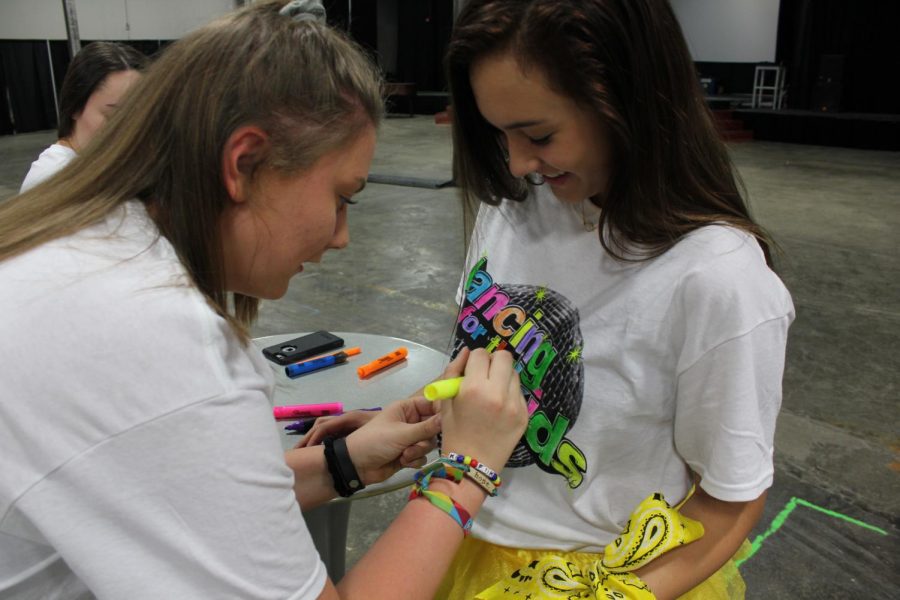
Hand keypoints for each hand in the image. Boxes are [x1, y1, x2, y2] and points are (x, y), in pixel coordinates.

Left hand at [295, 352, 470, 449]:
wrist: (356, 465)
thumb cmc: (375, 441)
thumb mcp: (401, 433)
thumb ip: (426, 427)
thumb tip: (448, 418)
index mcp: (407, 408)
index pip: (432, 404)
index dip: (441, 412)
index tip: (452, 421)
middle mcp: (411, 421)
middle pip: (433, 426)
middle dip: (426, 438)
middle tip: (416, 443)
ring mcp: (410, 438)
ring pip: (429, 443)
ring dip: (418, 451)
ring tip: (404, 454)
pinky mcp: (408, 454)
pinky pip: (422, 456)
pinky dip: (414, 460)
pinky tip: (402, 462)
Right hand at [439, 348, 527, 472]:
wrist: (473, 467)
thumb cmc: (454, 434)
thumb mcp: (446, 403)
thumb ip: (453, 373)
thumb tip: (466, 352)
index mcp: (474, 388)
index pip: (480, 354)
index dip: (474, 360)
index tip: (472, 370)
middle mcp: (498, 393)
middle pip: (504, 357)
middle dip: (493, 361)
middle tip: (486, 375)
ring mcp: (515, 404)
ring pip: (514, 373)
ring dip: (503, 377)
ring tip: (493, 393)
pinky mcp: (525, 414)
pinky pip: (519, 392)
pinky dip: (510, 394)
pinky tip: (500, 408)